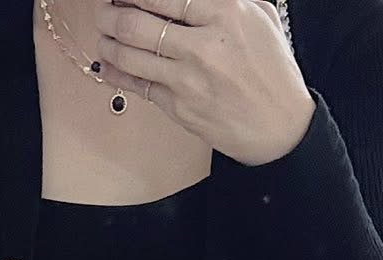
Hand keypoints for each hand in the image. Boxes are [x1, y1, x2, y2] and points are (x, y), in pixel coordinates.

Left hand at [89, 0, 315, 167]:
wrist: (279, 125)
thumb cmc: (272, 70)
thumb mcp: (259, 15)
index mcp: (225, 13)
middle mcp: (202, 45)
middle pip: (139, 22)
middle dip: (113, 13)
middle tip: (104, 9)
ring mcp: (188, 78)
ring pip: (132, 54)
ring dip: (109, 41)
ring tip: (103, 33)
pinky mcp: (179, 106)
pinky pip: (139, 86)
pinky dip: (118, 72)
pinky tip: (108, 63)